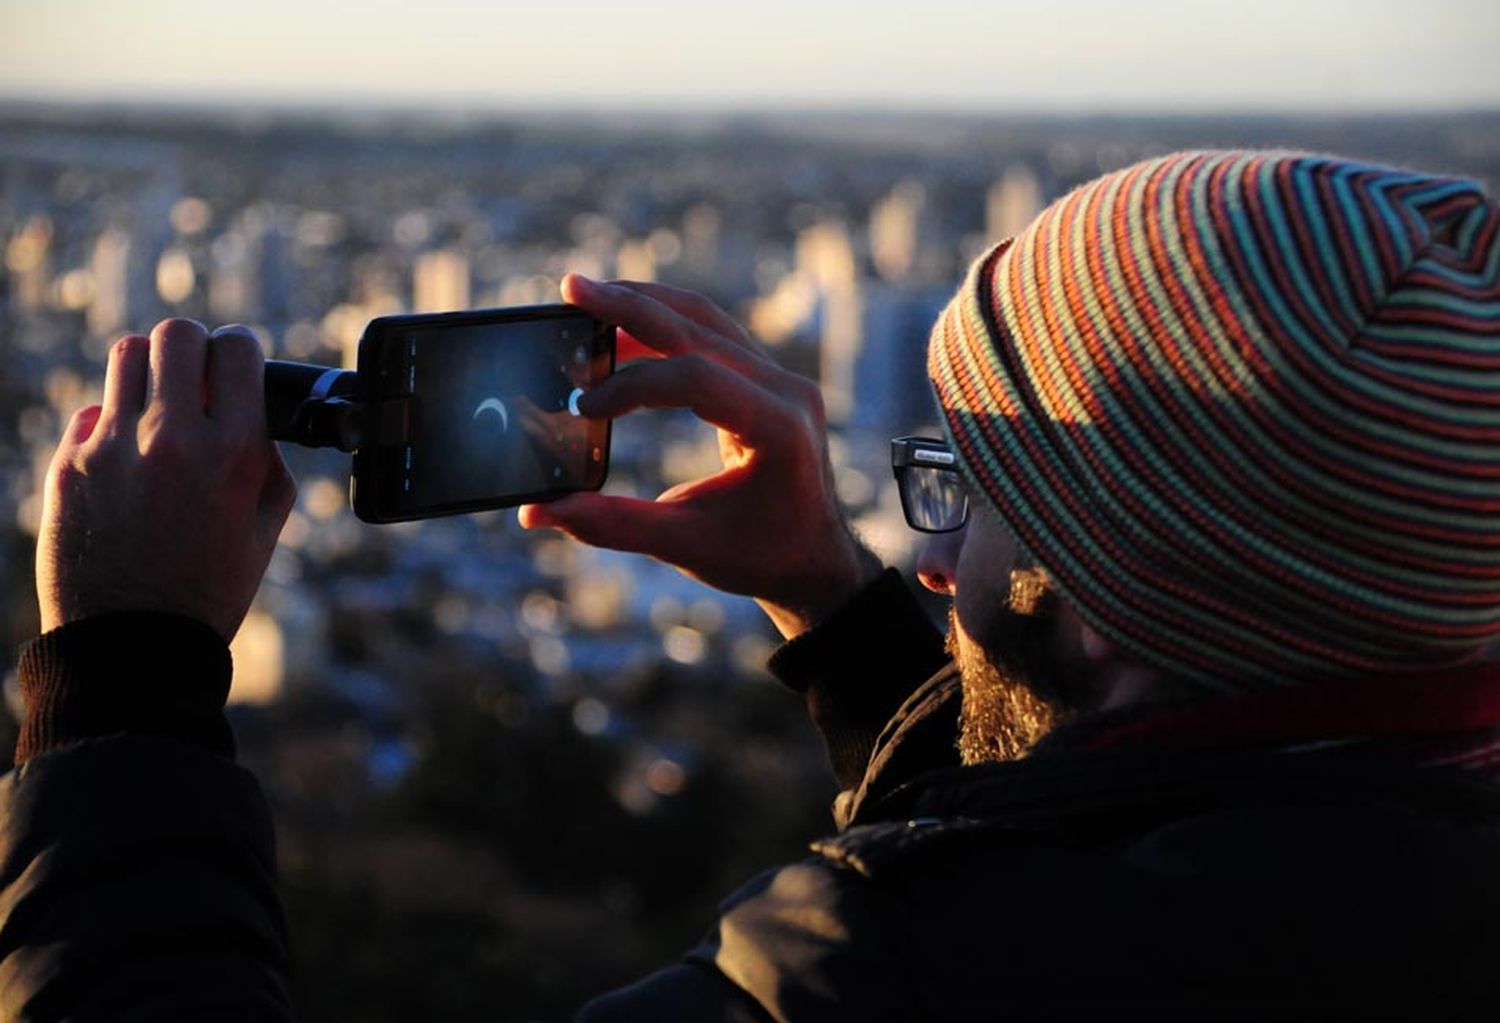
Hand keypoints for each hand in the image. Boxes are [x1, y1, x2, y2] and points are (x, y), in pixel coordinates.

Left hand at [36, 319, 296, 642]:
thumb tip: (251, 412)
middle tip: (195, 378)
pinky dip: (112, 424)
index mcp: (233, 453)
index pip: (237, 349)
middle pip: (175, 335)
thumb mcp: (266, 527)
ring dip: (148, 372)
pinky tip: (126, 461)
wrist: (134, 644)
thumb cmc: (209, 589)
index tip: (237, 367)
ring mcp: (113, 448)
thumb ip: (266, 460)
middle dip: (192, 349)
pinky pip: (92, 411)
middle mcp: (172, 439)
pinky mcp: (68, 465)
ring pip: (125, 356)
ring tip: (157, 408)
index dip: (240, 350)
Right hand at [519, 275, 881, 638]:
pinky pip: (712, 334)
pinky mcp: (767, 378)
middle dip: (630, 307)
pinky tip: (620, 329)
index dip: (632, 385)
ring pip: (705, 319)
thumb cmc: (759, 556)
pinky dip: (664, 326)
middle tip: (571, 287)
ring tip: (586, 298)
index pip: (697, 379)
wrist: (815, 559)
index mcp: (780, 430)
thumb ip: (612, 525)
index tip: (583, 409)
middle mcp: (788, 391)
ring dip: (644, 306)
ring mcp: (782, 379)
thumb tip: (537, 511)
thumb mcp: (685, 546)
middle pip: (699, 328)